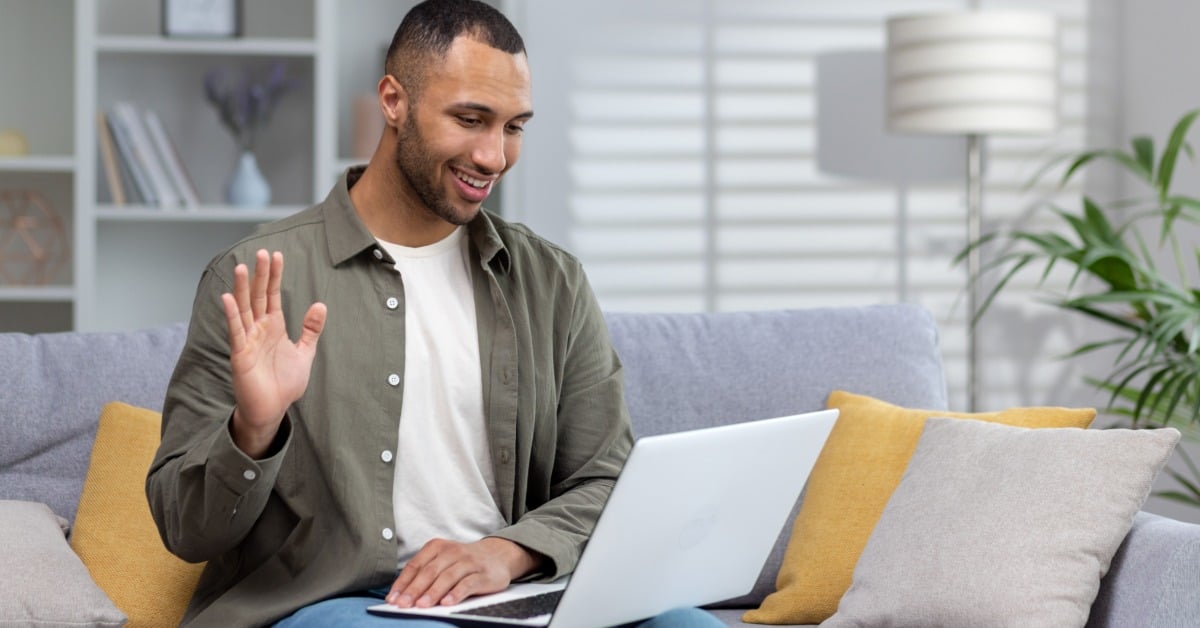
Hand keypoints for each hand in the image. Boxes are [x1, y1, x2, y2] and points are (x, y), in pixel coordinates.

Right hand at [222, 249, 326, 457]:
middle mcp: (259, 329)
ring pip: (243, 309)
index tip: (277, 255)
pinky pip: (236, 332)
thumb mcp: (304, 352)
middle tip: (261, 252)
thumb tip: (320, 305)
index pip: (272, 295)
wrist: (272, 409)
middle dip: (260, 275)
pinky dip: (232, 315)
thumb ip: (311, 329)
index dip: (274, 276)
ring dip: (241, 288)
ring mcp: (248, 340)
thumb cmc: (284, 383)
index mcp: (274, 327)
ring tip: (241, 267)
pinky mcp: (241, 355)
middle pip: (257, 296)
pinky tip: (227, 298)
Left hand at [386, 537, 540, 607]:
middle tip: (403, 604)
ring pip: (447, 577)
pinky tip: (447, 603)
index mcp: (437, 547)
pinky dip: (456, 594)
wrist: (497, 555)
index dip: (402, 583)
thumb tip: (402, 595)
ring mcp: (468, 562)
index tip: (392, 599)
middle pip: (429, 572)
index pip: (415, 565)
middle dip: (414, 589)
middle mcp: (452, 552)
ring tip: (422, 606)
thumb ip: (425, 573)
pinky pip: (468, 584)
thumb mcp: (442, 560)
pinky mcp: (483, 574)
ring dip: (433, 592)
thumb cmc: (463, 561)